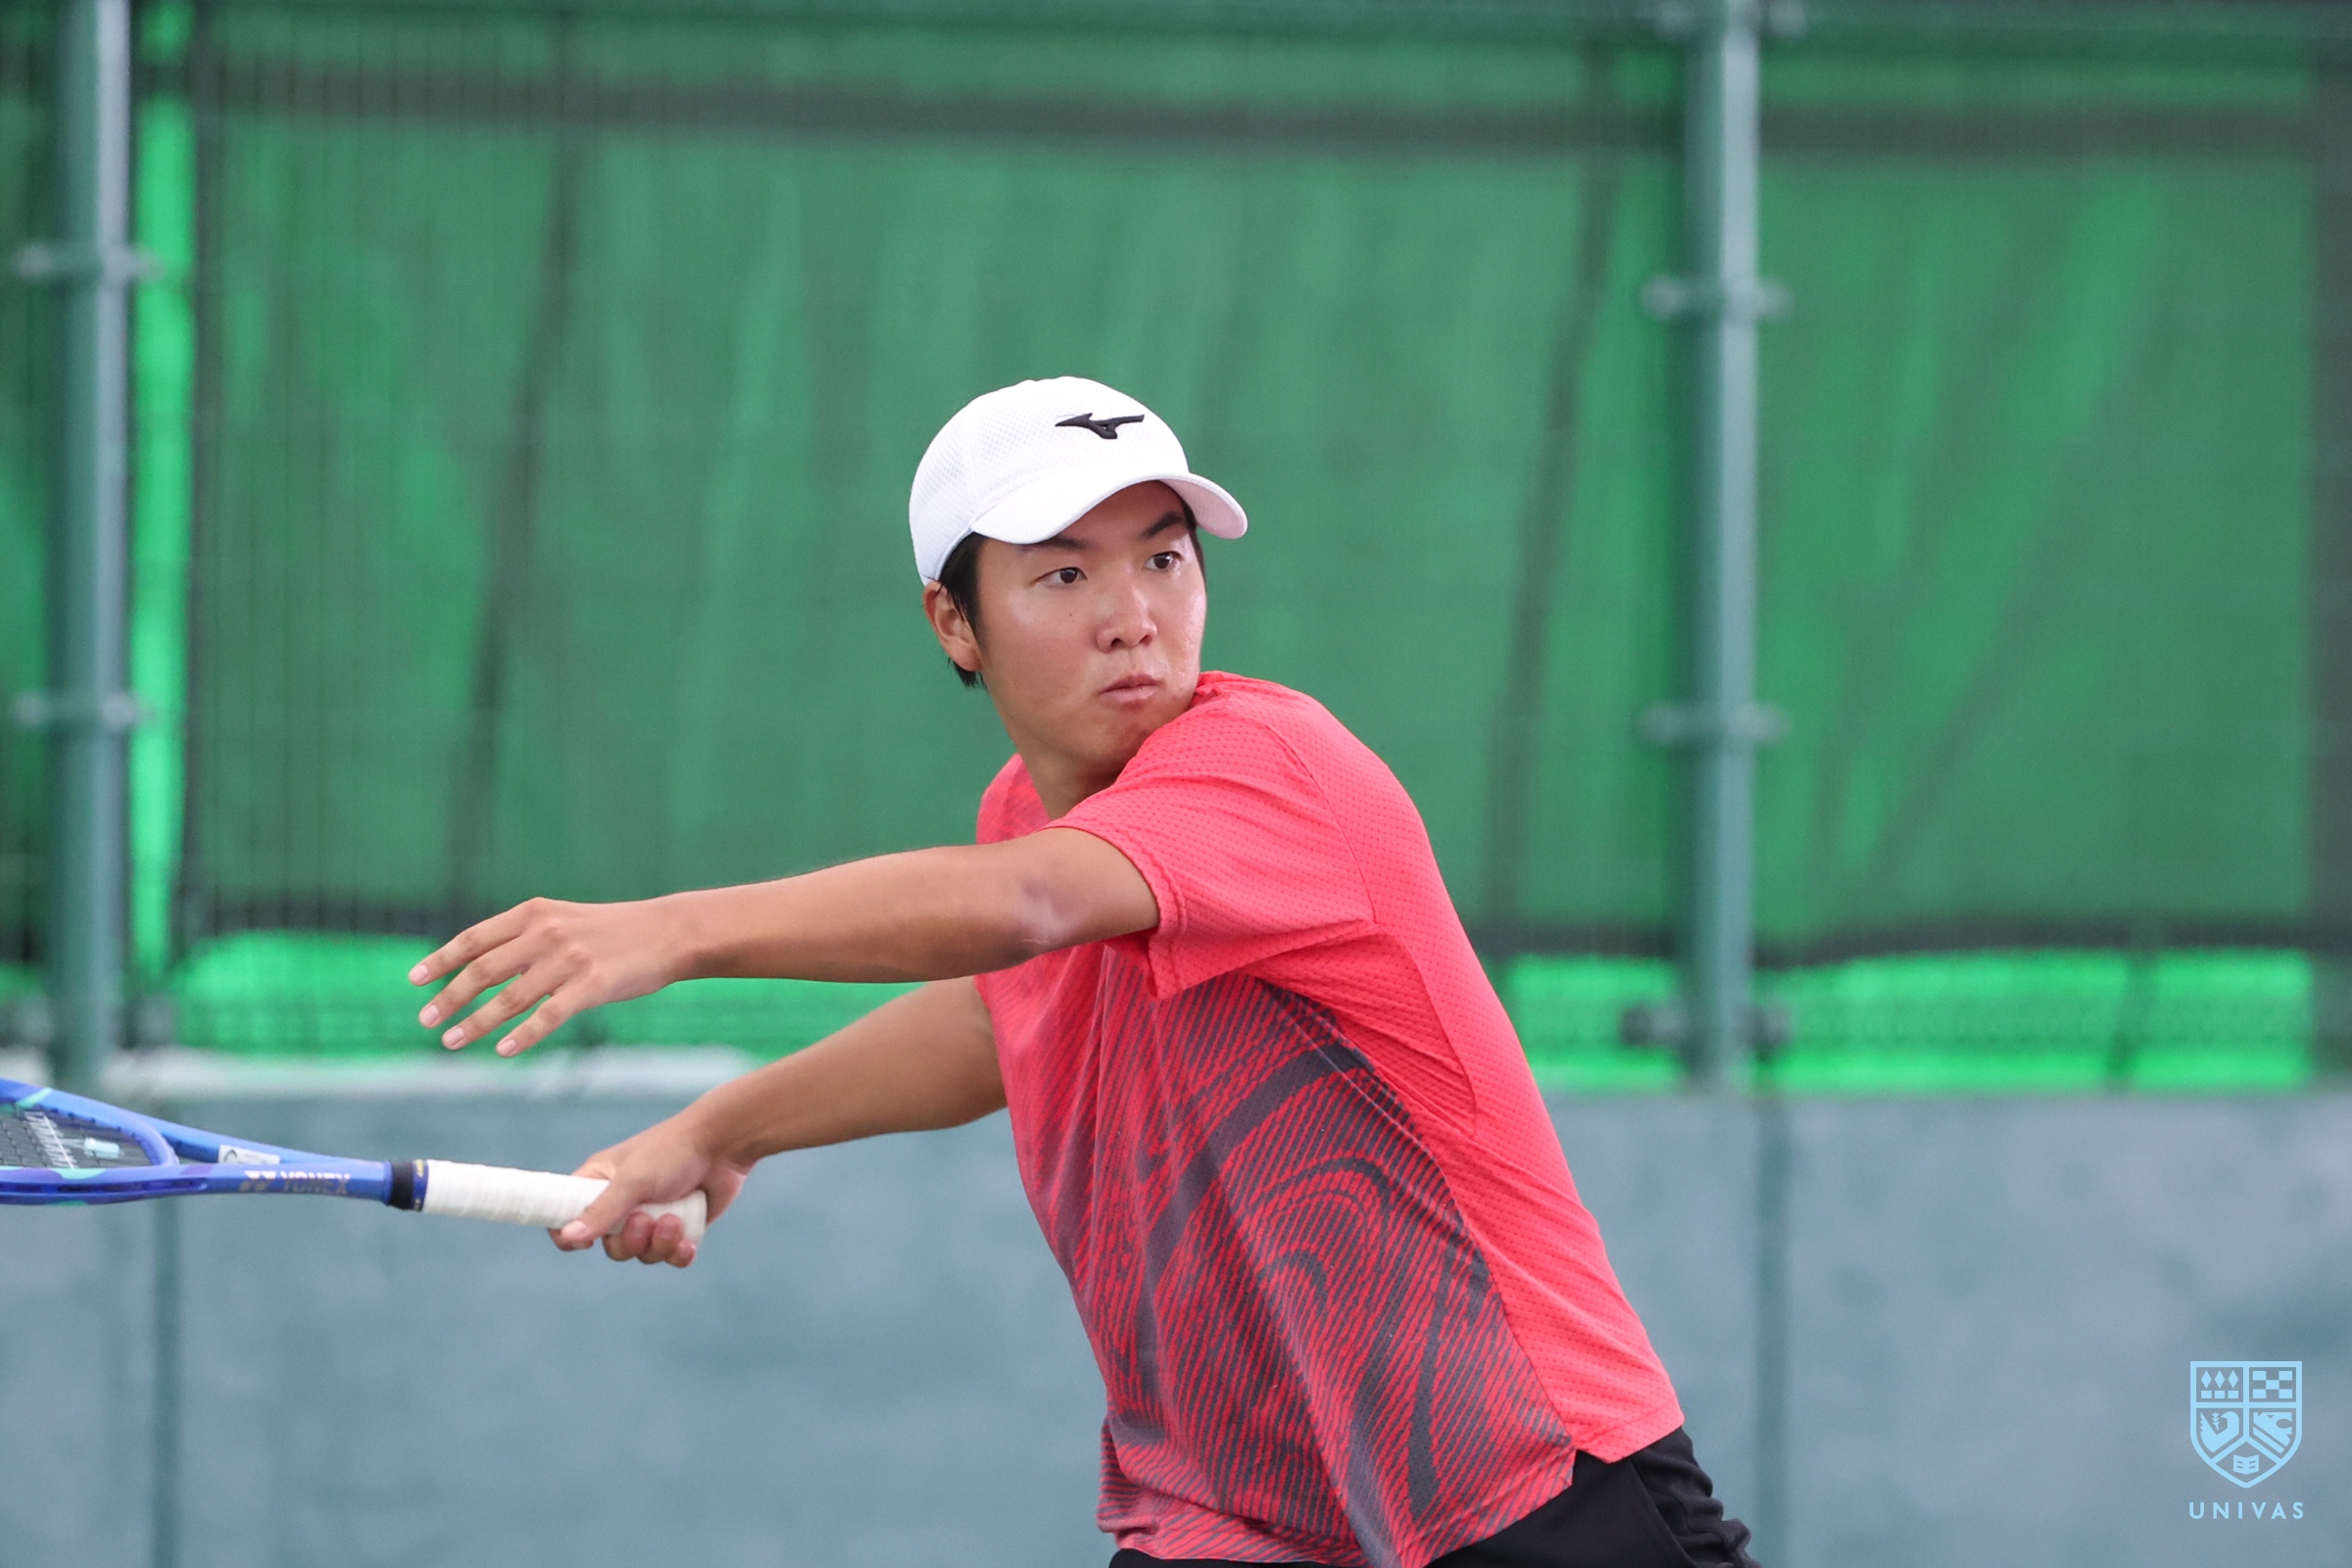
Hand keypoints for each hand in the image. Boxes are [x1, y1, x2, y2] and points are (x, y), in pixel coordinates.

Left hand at [410, 895, 690, 1055]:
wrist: (669, 932)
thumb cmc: (614, 931)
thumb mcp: (565, 919)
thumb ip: (526, 937)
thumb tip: (482, 965)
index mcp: (534, 914)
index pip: (475, 939)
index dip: (441, 960)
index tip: (415, 981)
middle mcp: (546, 933)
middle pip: (483, 971)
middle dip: (449, 998)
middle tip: (427, 1021)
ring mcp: (568, 959)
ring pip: (509, 998)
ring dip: (476, 1023)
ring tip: (453, 1042)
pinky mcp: (592, 985)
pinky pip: (548, 1015)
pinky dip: (523, 1035)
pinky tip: (504, 1050)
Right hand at [556, 1109, 749, 1267]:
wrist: (724, 1144)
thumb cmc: (673, 1152)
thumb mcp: (633, 1180)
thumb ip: (601, 1210)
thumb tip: (567, 1237)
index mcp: (599, 1182)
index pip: (566, 1215)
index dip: (569, 1234)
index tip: (584, 1244)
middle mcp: (623, 1202)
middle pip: (611, 1246)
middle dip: (631, 1242)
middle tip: (646, 1220)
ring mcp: (652, 1216)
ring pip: (642, 1254)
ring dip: (659, 1244)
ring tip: (674, 1221)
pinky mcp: (680, 1227)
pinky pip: (670, 1257)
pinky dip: (678, 1254)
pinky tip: (687, 1242)